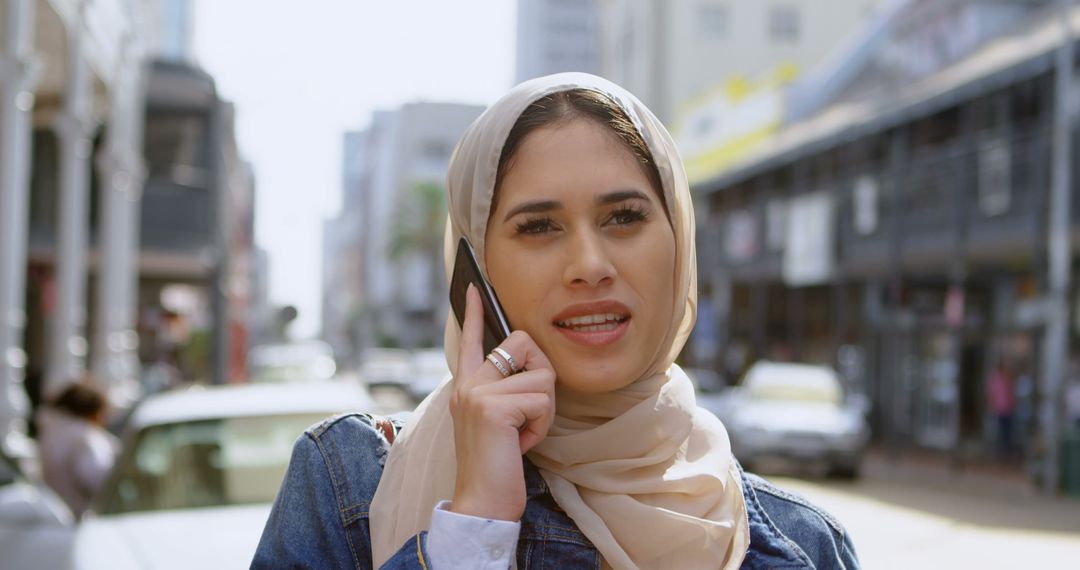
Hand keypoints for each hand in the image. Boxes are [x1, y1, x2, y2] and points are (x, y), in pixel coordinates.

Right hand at [449, 285, 555, 521]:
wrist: (482, 502)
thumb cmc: (497, 466)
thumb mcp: (497, 422)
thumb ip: (503, 393)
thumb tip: (528, 367)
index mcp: (467, 386)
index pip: (471, 339)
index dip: (474, 312)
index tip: (474, 287)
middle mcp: (468, 384)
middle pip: (523, 344)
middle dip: (541, 376)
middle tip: (528, 414)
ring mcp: (477, 393)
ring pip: (541, 376)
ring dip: (544, 411)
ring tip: (522, 435)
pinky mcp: (493, 407)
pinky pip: (541, 400)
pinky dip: (541, 426)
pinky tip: (521, 444)